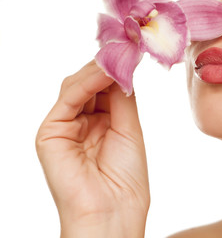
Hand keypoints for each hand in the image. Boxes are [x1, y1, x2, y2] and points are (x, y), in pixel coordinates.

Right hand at [35, 60, 149, 237]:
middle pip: (90, 85)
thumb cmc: (126, 179)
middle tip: (126, 48)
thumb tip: (121, 68)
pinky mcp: (50, 132)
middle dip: (108, 67)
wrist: (113, 212)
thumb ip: (122, 99)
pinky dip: (87, 83)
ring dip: (99, 70)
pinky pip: (69, 99)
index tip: (133, 54)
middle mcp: (80, 123)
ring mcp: (64, 127)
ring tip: (119, 56)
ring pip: (77, 86)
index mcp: (99, 125)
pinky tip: (106, 71)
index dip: (117, 72)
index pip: (105, 89)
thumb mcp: (129, 130)